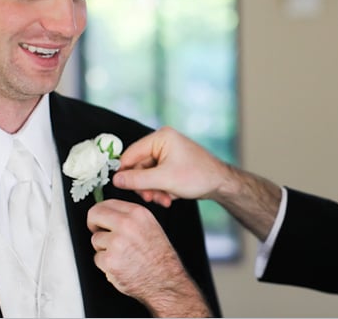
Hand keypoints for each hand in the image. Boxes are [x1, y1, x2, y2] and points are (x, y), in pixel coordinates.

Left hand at [87, 199, 211, 316]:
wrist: (165, 279)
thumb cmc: (159, 256)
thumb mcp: (149, 226)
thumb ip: (130, 217)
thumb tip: (109, 214)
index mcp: (137, 213)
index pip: (107, 203)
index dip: (101, 212)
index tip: (100, 219)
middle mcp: (127, 224)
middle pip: (95, 214)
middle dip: (93, 224)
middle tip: (98, 232)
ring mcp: (117, 242)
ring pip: (95, 239)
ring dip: (103, 248)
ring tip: (120, 254)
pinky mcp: (110, 260)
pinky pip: (97, 258)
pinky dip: (105, 264)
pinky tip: (119, 265)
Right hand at [112, 126, 233, 206]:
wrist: (221, 184)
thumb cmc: (198, 176)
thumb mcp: (164, 180)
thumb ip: (137, 180)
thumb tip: (116, 180)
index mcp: (160, 138)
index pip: (131, 153)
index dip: (125, 172)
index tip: (121, 186)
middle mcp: (163, 142)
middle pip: (138, 166)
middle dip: (144, 185)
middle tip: (149, 197)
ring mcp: (167, 153)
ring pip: (147, 175)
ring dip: (153, 190)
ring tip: (163, 199)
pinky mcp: (171, 164)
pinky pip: (156, 177)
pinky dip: (160, 189)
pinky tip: (169, 197)